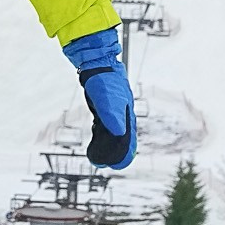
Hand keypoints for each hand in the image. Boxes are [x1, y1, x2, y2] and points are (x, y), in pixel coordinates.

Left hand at [62, 28, 136, 169]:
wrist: (97, 59)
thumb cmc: (103, 79)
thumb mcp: (106, 98)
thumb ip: (111, 115)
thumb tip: (118, 133)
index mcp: (125, 114)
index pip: (127, 138)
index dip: (124, 153)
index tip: (120, 165)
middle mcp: (122, 112)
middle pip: (122, 136)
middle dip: (117, 151)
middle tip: (110, 165)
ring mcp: (114, 107)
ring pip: (113, 130)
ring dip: (109, 143)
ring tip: (101, 156)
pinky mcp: (104, 103)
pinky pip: (105, 122)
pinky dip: (102, 133)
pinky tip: (98, 135)